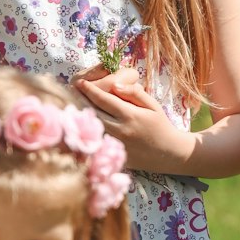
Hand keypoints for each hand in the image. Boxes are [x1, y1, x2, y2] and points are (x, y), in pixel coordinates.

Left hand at [73, 68, 187, 172]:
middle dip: (80, 101)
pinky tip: (81, 126)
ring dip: (80, 117)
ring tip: (71, 106)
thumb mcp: (152, 105)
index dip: (90, 90)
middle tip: (69, 92)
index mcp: (130, 115)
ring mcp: (116, 145)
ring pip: (92, 128)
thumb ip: (134, 93)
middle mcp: (121, 130)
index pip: (104, 100)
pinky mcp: (115, 156)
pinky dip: (88, 133)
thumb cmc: (161, 125)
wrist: (170, 153)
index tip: (80, 83)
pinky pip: (97, 142)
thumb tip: (114, 84)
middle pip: (93, 113)